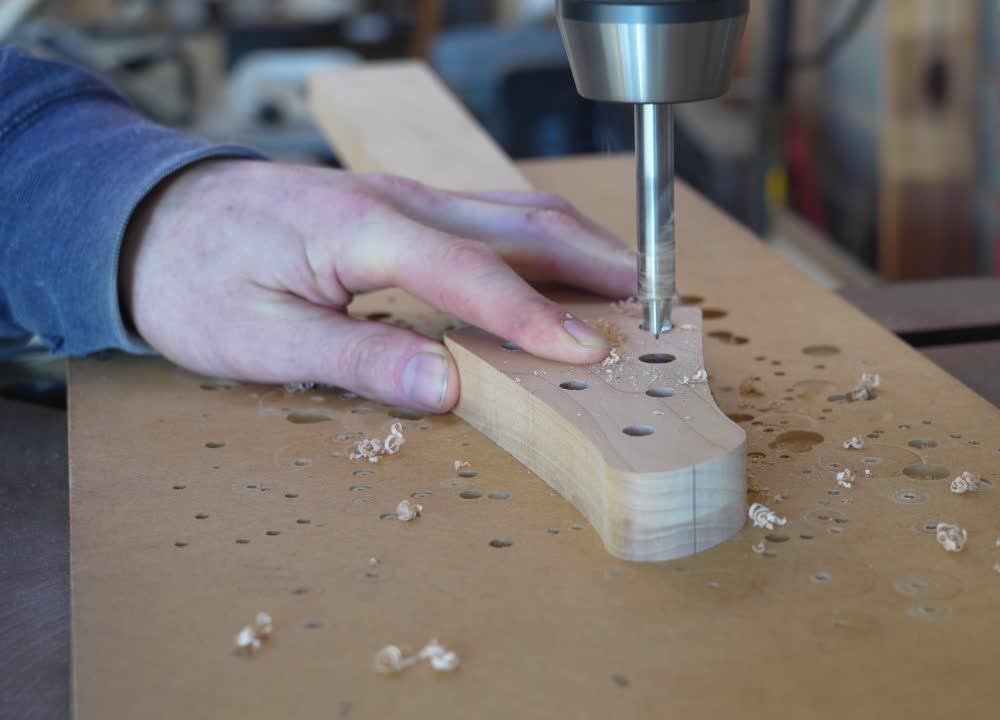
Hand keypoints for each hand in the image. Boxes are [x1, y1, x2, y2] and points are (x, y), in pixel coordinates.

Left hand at [120, 160, 635, 411]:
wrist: (152, 219)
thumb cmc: (195, 278)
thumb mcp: (256, 338)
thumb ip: (356, 357)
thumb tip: (444, 386)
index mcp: (363, 229)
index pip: (473, 271)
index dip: (538, 315)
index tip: (593, 352)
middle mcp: (398, 201)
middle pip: (521, 222)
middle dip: (597, 263)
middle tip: (659, 306)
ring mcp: (405, 198)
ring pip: (517, 212)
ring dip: (582, 249)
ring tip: (635, 290)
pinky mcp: (404, 208)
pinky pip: (494, 219)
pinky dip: (546, 246)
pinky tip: (565, 276)